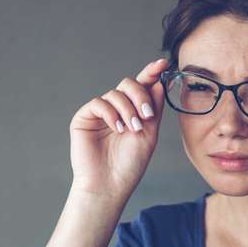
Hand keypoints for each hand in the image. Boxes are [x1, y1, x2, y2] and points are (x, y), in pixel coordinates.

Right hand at [68, 58, 168, 197]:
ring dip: (128, 110)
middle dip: (140, 95)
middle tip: (147, 115)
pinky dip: (111, 113)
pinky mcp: (85, 117)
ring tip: (132, 129)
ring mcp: (101, 112)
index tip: (162, 63)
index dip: (151, 73)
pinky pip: (99, 103)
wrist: (110, 184)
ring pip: (115, 93)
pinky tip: (118, 128)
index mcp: (134, 110)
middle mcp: (117, 108)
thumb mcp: (150, 133)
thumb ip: (154, 107)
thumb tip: (158, 82)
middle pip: (128, 84)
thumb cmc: (130, 163)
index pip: (142, 86)